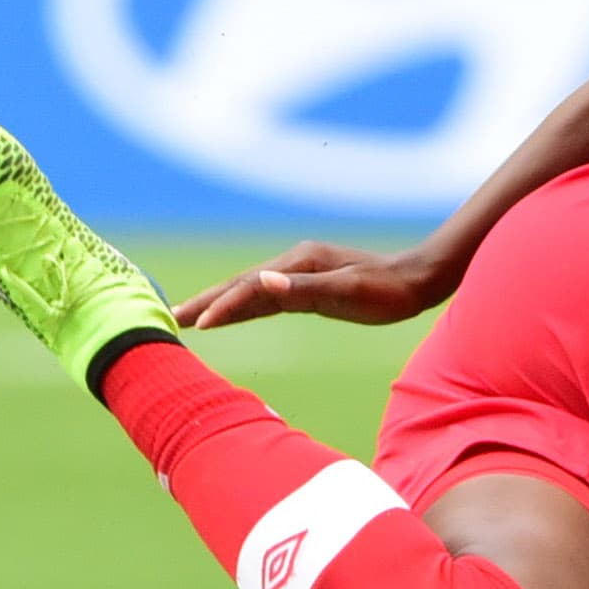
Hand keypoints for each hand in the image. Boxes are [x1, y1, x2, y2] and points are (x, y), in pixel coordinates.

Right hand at [182, 243, 450, 330]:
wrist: (418, 280)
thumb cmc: (387, 291)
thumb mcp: (347, 292)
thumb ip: (302, 291)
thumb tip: (260, 285)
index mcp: (298, 264)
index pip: (248, 287)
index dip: (221, 306)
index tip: (195, 324)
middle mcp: (293, 265)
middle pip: (239, 285)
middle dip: (205, 300)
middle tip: (170, 316)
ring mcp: (299, 275)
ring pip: (249, 291)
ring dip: (219, 304)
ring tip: (188, 318)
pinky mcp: (307, 287)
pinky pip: (266, 299)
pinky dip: (242, 308)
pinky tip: (231, 317)